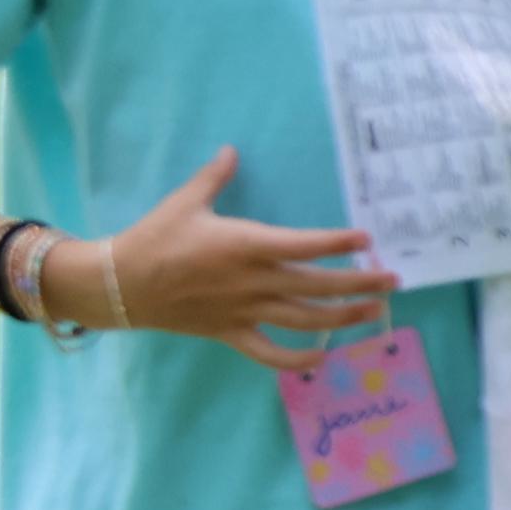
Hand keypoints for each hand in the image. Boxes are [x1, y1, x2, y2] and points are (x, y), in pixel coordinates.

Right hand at [97, 144, 396, 361]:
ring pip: (303, 319)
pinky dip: (297, 359)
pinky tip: (324, 356)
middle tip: (393, 279)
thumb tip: (231, 149)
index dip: (337, 243)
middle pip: (316, 285)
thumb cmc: (154, 237)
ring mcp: (243, 312)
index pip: (303, 245)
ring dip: (343, 317)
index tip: (367, 240)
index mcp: (244, 245)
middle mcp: (251, 281)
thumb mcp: (186, 201)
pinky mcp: (229, 333)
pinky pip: (269, 353)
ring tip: (375, 312)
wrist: (117, 284)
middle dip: (359, 283)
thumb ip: (215, 177)